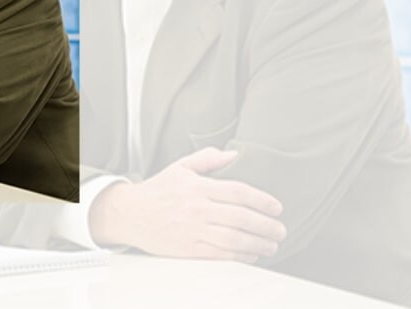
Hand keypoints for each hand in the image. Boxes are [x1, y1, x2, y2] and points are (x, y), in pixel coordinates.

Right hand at [90, 147, 286, 262]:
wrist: (129, 214)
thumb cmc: (157, 190)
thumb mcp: (180, 167)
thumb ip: (207, 159)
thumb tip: (234, 154)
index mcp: (197, 187)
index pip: (238, 192)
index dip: (262, 200)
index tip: (277, 208)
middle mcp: (196, 209)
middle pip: (241, 217)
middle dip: (266, 226)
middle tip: (280, 230)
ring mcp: (192, 230)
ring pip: (234, 239)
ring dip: (258, 244)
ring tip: (271, 245)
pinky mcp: (188, 249)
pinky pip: (220, 255)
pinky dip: (240, 257)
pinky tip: (251, 255)